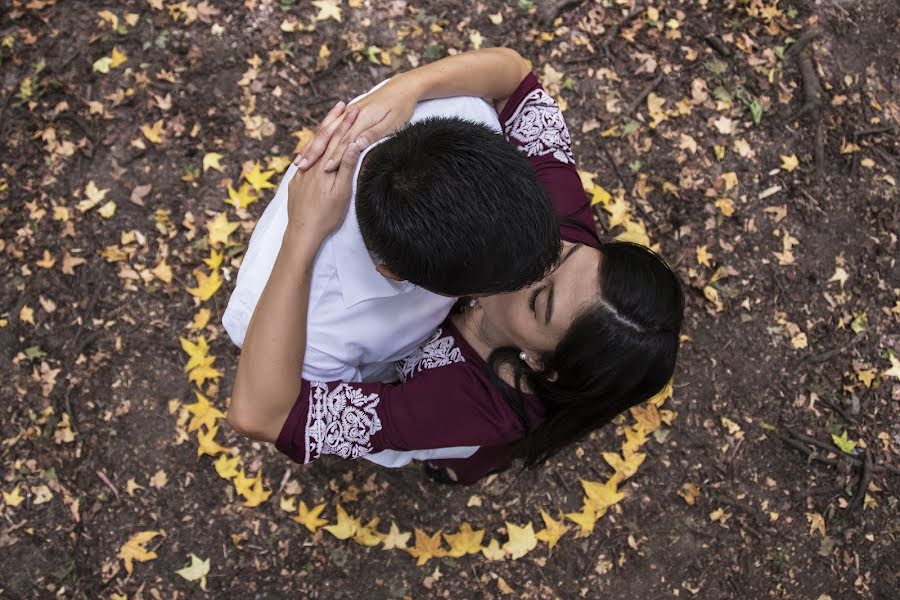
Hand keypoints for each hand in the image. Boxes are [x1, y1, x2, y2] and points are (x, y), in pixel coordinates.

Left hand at [286, 105, 361, 237]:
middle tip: (343, 105)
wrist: (302, 232)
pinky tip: (315, 146)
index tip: (355, 109)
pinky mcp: (296, 183)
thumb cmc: (327, 216)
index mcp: (324, 166)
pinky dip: (313, 148)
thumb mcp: (342, 192)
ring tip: (331, 121)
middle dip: (334, 121)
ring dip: (323, 132)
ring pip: (313, 147)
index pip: (338, 139)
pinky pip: (306, 159)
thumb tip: (353, 143)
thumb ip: (347, 166)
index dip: (347, 123)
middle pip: (323, 138)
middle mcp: (311, 165)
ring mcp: (301, 173)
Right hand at [293, 74, 418, 171]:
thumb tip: (355, 146)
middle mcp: (351, 115)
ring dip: (312, 145)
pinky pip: (330, 126)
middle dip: (314, 151)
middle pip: (329, 136)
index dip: (334, 157)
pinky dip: (319, 137)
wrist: (403, 88)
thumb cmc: (401, 108)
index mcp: (362, 119)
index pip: (344, 142)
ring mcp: (348, 113)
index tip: (324, 170)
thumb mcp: (392, 124)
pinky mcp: (349, 113)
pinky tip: (312, 144)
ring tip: (299, 159)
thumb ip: (373, 135)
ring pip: (326, 131)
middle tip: (300, 166)